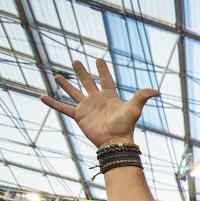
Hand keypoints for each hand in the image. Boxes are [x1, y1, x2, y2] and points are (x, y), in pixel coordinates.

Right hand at [40, 59, 159, 147]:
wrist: (114, 142)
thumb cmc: (125, 126)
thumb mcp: (134, 108)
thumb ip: (143, 96)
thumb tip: (157, 91)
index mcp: (109, 95)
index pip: (105, 79)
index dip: (102, 69)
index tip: (98, 59)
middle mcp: (97, 100)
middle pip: (87, 82)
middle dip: (82, 71)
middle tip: (75, 60)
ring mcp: (87, 108)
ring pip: (74, 92)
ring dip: (66, 84)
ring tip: (57, 75)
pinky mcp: (79, 116)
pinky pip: (63, 108)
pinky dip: (53, 103)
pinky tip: (42, 97)